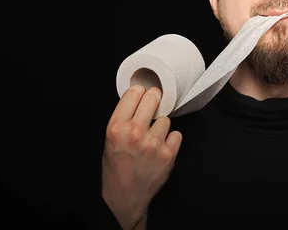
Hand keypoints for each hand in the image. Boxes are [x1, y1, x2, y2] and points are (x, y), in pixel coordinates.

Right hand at [101, 85, 181, 229]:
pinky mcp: (168, 154)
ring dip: (161, 126)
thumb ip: (124, 118)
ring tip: (152, 138)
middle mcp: (134, 133)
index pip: (134, 93)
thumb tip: (140, 95)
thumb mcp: (110, 139)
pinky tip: (161, 148)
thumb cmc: (116, 166)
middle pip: (154, 98)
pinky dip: (171, 140)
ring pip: (166, 119)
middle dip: (155, 100)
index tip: (143, 93)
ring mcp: (153, 143)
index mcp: (116, 127)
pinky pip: (177, 134)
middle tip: (154, 105)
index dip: (140, 92)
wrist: (125, 196)